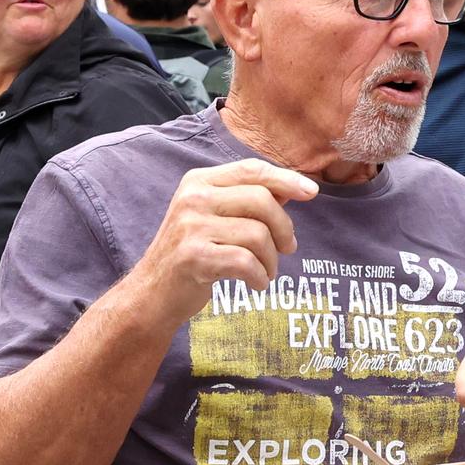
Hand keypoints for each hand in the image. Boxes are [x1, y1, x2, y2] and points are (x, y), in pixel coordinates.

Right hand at [123, 158, 317, 329]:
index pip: (251, 170)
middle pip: (262, 200)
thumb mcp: (215, 218)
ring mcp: (190, 227)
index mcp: (199, 181)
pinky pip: (246, 262)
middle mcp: (193, 198)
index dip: (285, 178)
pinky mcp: (193, 257)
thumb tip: (293, 187)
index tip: (311, 192)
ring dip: (271, 260)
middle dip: (284, 228)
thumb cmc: (194, 254)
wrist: (153, 294)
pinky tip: (256, 283)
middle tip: (288, 248)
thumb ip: (249, 200)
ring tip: (265, 271)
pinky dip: (260, 276)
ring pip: (258, 234)